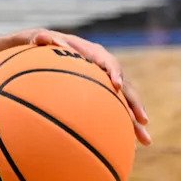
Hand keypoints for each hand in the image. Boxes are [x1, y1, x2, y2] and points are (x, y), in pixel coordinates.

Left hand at [23, 29, 150, 145]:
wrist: (44, 50)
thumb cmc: (38, 46)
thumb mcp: (36, 41)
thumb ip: (38, 39)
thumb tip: (42, 36)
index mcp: (91, 53)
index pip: (107, 61)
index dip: (114, 72)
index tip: (116, 85)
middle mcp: (102, 68)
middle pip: (123, 86)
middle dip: (134, 104)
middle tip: (142, 121)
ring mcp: (103, 82)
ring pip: (123, 101)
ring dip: (134, 120)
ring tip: (145, 140)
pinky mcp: (100, 95)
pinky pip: (113, 109)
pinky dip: (121, 124)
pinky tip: (128, 143)